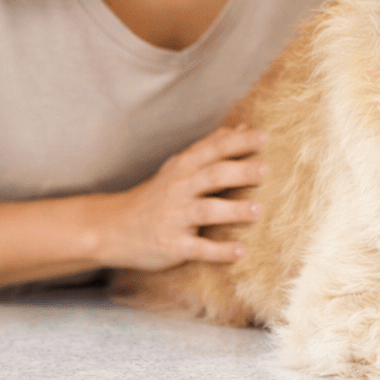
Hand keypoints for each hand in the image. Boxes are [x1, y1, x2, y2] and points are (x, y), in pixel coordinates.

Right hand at [93, 125, 267, 270]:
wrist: (114, 227)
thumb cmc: (158, 194)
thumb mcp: (180, 165)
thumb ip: (212, 147)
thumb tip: (243, 127)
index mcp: (185, 167)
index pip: (215, 149)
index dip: (239, 142)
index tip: (264, 137)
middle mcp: (180, 189)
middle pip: (212, 176)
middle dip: (239, 172)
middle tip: (265, 169)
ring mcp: (175, 217)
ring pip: (206, 211)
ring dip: (233, 210)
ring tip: (258, 210)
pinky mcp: (172, 245)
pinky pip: (198, 248)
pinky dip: (219, 251)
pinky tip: (241, 252)